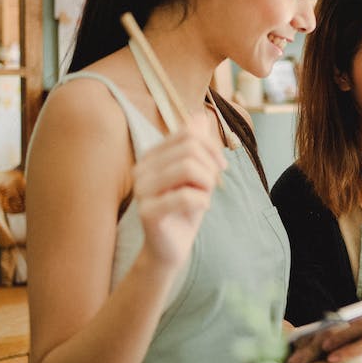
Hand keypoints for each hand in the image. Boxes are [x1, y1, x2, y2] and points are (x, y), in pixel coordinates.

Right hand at [134, 126, 225, 273]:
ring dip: (207, 183)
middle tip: (211, 186)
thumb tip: (200, 114)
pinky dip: (203, 200)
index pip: (188, 133)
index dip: (211, 147)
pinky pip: (185, 195)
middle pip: (190, 149)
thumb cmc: (184, 209)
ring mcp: (141, 190)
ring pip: (189, 168)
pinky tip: (202, 207)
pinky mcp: (147, 212)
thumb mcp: (197, 174)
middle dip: (210, 167)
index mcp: (152, 156)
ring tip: (205, 196)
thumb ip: (197, 145)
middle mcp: (142, 168)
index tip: (220, 167)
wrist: (171, 247)